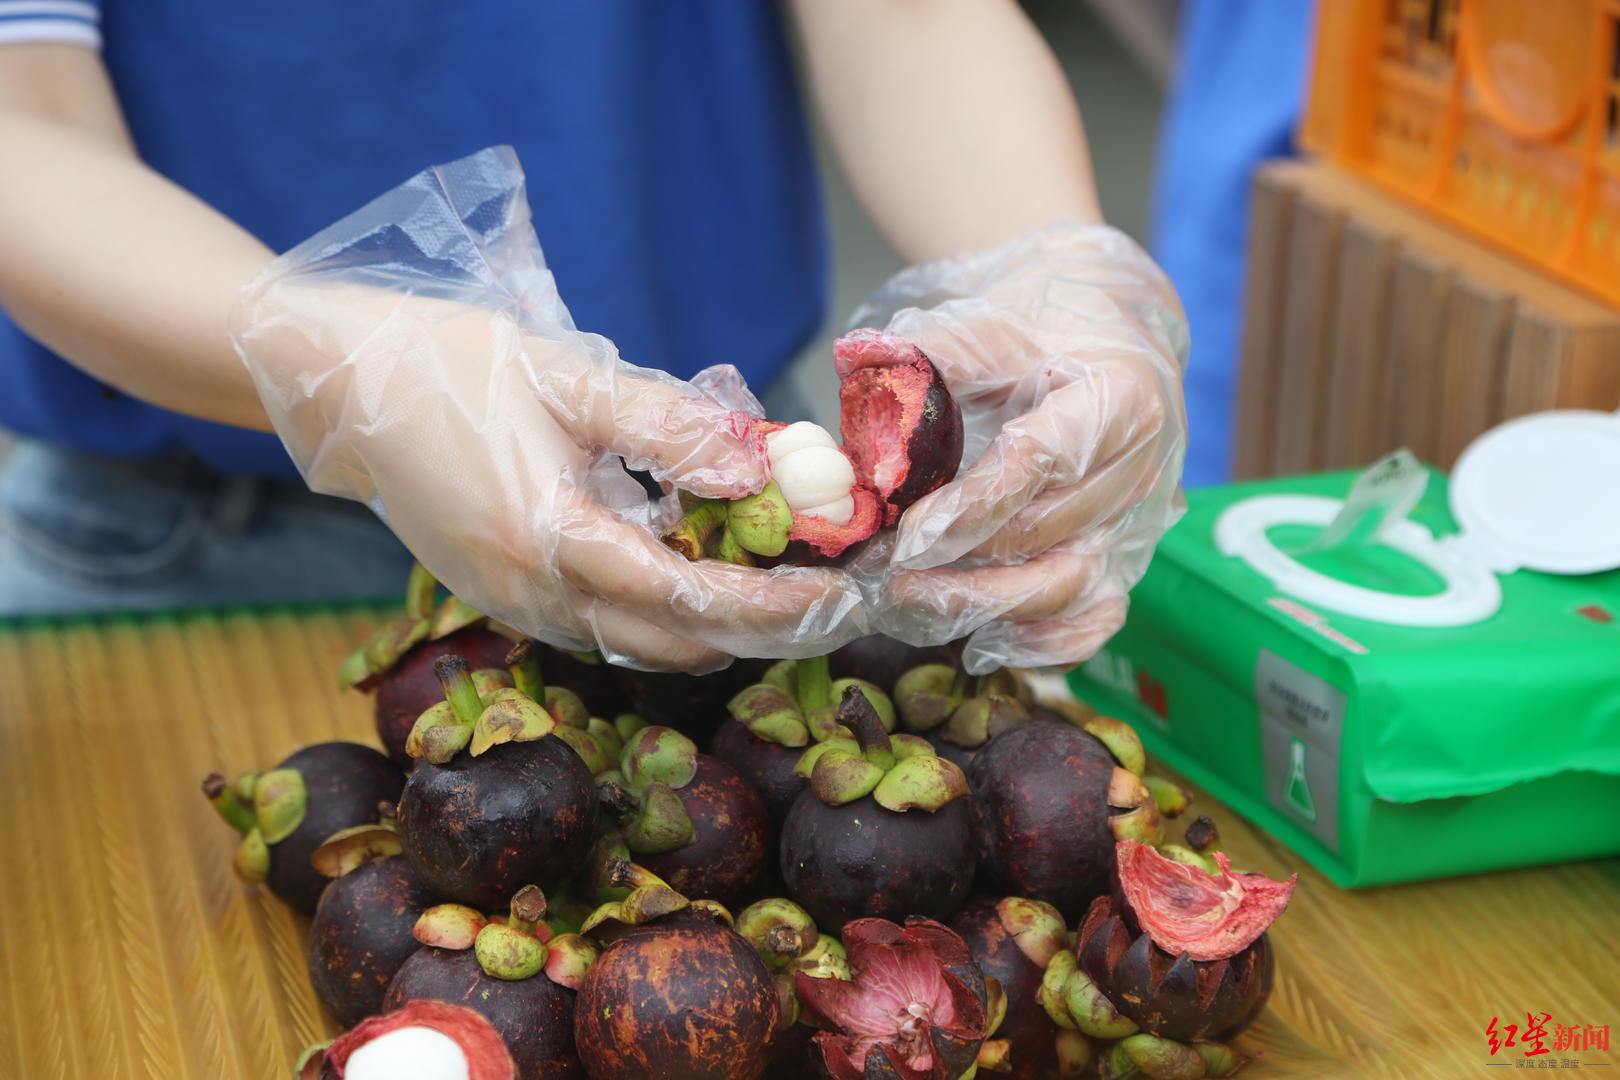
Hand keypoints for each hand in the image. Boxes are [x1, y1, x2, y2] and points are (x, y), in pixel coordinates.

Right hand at [233, 149, 863, 670]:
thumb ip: (665, 425)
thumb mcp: (567, 377)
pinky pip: (600, 624)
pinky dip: (660, 609)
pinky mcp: (503, 593)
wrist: (334, 380)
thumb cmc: (448, 363)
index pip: (686, 597)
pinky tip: (696, 562)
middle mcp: (532, 594)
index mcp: (551, 540)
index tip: (835, 594)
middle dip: (754, 631)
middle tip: (826, 598)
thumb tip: (754, 468)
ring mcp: (512, 603)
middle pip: (668, 644)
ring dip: (710, 626)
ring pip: (634, 644)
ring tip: (778, 582)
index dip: (768, 604)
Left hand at [854, 222, 1188, 673]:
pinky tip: (981, 641)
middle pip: (1047, 533)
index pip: (1037, 463)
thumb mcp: (986, 325)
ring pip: (1069, 585)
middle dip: (958, 562)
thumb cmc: (1038, 333)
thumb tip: (856, 369)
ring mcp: (1139, 519)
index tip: (904, 537)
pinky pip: (1096, 618)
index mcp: (1120, 396)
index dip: (967, 507)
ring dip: (985, 604)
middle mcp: (1142, 467)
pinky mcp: (1128, 557)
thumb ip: (925, 355)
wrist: (1106, 341)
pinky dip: (1044, 642)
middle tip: (881, 573)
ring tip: (909, 602)